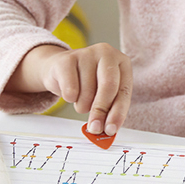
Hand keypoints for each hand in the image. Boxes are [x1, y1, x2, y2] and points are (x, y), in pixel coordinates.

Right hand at [7, 43, 131, 135]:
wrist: (60, 68)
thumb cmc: (87, 82)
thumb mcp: (104, 93)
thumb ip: (109, 109)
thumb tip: (106, 130)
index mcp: (121, 62)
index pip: (124, 91)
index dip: (118, 113)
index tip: (111, 130)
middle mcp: (106, 53)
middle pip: (108, 86)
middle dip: (101, 111)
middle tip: (95, 128)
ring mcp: (86, 53)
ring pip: (87, 91)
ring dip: (83, 105)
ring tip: (81, 98)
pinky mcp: (67, 58)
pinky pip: (70, 89)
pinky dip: (69, 98)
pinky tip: (70, 91)